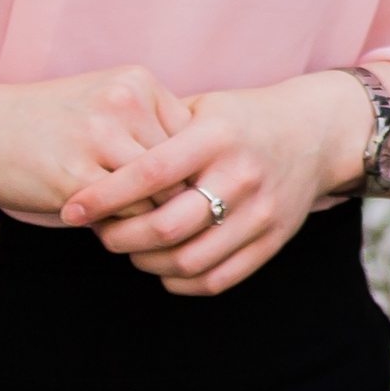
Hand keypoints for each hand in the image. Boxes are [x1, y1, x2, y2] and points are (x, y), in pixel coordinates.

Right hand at [0, 66, 190, 215]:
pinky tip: (106, 225)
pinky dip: (123, 226)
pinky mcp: (77, 175)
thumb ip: (150, 126)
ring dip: (151, 217)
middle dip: (176, 199)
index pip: (193, 139)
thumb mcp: (105, 102)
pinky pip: (127, 213)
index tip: (176, 193)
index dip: (188, 172)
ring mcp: (100, 137)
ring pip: (159, 194)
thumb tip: (200, 177)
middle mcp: (124, 103)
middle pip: (182, 168)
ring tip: (137, 226)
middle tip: (166, 221)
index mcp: (139, 82)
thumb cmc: (46, 123)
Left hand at [69, 72, 373, 295]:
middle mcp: (242, 175)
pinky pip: (217, 279)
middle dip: (121, 237)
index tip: (73, 207)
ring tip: (130, 249)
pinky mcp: (273, 241)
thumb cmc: (242, 120)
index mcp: (217, 137)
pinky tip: (163, 267)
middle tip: (100, 232)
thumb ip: (155, 129)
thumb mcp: (203, 108)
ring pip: (189, 260)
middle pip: (167, 226)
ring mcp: (261, 212)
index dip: (106, 194)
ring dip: (147, 263)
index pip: (150, 172)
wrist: (316, 134)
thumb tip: (93, 153)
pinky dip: (180, 282)